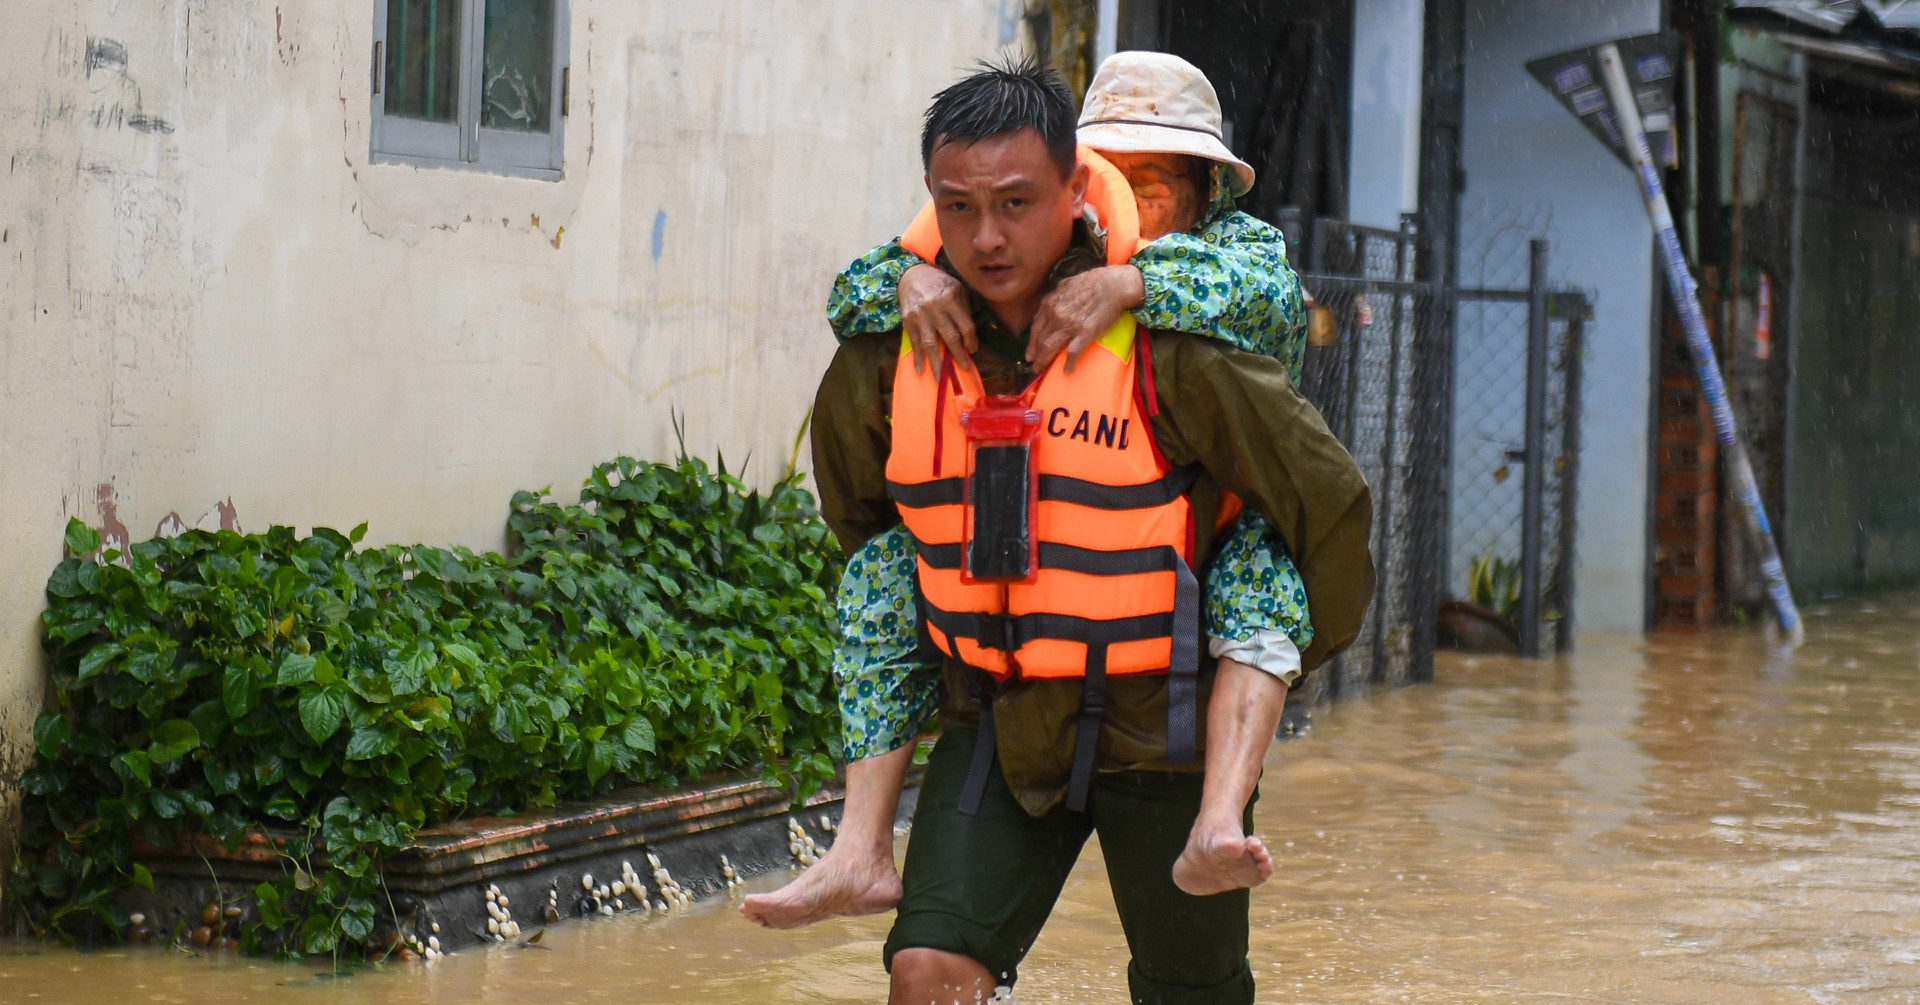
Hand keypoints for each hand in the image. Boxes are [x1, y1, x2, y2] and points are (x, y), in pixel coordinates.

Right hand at [899, 264, 975, 372]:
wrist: (911, 275)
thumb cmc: (939, 282)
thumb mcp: (957, 288)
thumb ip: (964, 309)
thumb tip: (970, 335)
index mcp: (950, 298)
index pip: (965, 326)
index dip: (971, 341)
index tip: (973, 350)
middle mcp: (935, 308)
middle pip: (950, 337)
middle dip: (958, 355)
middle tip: (964, 368)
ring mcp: (920, 316)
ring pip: (931, 344)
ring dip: (937, 363)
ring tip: (941, 378)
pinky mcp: (908, 322)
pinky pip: (915, 343)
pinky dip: (918, 358)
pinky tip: (921, 370)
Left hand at [1026, 265, 1145, 373]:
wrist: (1114, 284)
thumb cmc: (1094, 280)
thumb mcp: (1068, 283)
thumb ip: (1057, 294)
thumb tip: (1053, 301)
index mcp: (1051, 303)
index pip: (1036, 326)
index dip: (1032, 340)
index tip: (1031, 349)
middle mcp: (1056, 315)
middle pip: (1040, 339)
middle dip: (1034, 354)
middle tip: (1032, 364)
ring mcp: (1069, 325)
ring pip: (1049, 348)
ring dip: (1043, 361)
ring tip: (1040, 369)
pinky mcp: (1084, 334)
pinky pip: (1072, 352)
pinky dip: (1068, 363)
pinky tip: (1067, 370)